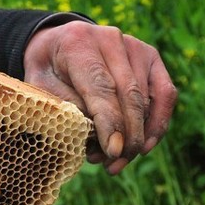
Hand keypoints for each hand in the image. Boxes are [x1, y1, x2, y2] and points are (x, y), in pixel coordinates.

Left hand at [23, 20, 176, 173]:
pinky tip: (144, 146)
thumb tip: (92, 134)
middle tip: (114, 165)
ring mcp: (135, 46)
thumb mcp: (39, 85)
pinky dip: (158, 123)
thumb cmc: (47, 69)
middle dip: (126, 136)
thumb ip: (63, 105)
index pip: (101, 86)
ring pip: (148, 99)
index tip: (112, 151)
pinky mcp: (151, 56)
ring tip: (116, 160)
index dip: (109, 121)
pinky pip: (165, 94)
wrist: (58, 43)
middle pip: (129, 94)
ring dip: (137, 135)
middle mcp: (111, 39)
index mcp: (78, 42)